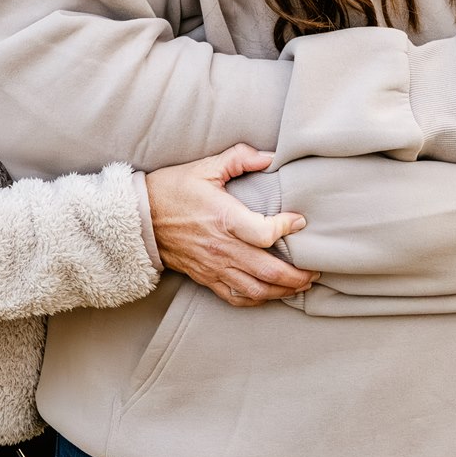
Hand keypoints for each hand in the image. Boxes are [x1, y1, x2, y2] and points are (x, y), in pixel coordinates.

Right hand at [145, 145, 316, 307]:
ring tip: (301, 284)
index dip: (288, 228)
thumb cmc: (173, 190)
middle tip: (315, 269)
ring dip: (283, 291)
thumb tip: (270, 156)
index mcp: (224, 218)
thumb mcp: (206, 167)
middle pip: (268, 270)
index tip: (300, 221)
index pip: (266, 232)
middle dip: (297, 274)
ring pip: (256, 289)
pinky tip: (271, 294)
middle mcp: (222, 248)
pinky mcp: (206, 278)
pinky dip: (258, 299)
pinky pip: (236, 297)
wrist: (140, 220)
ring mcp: (214, 266)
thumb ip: (240, 158)